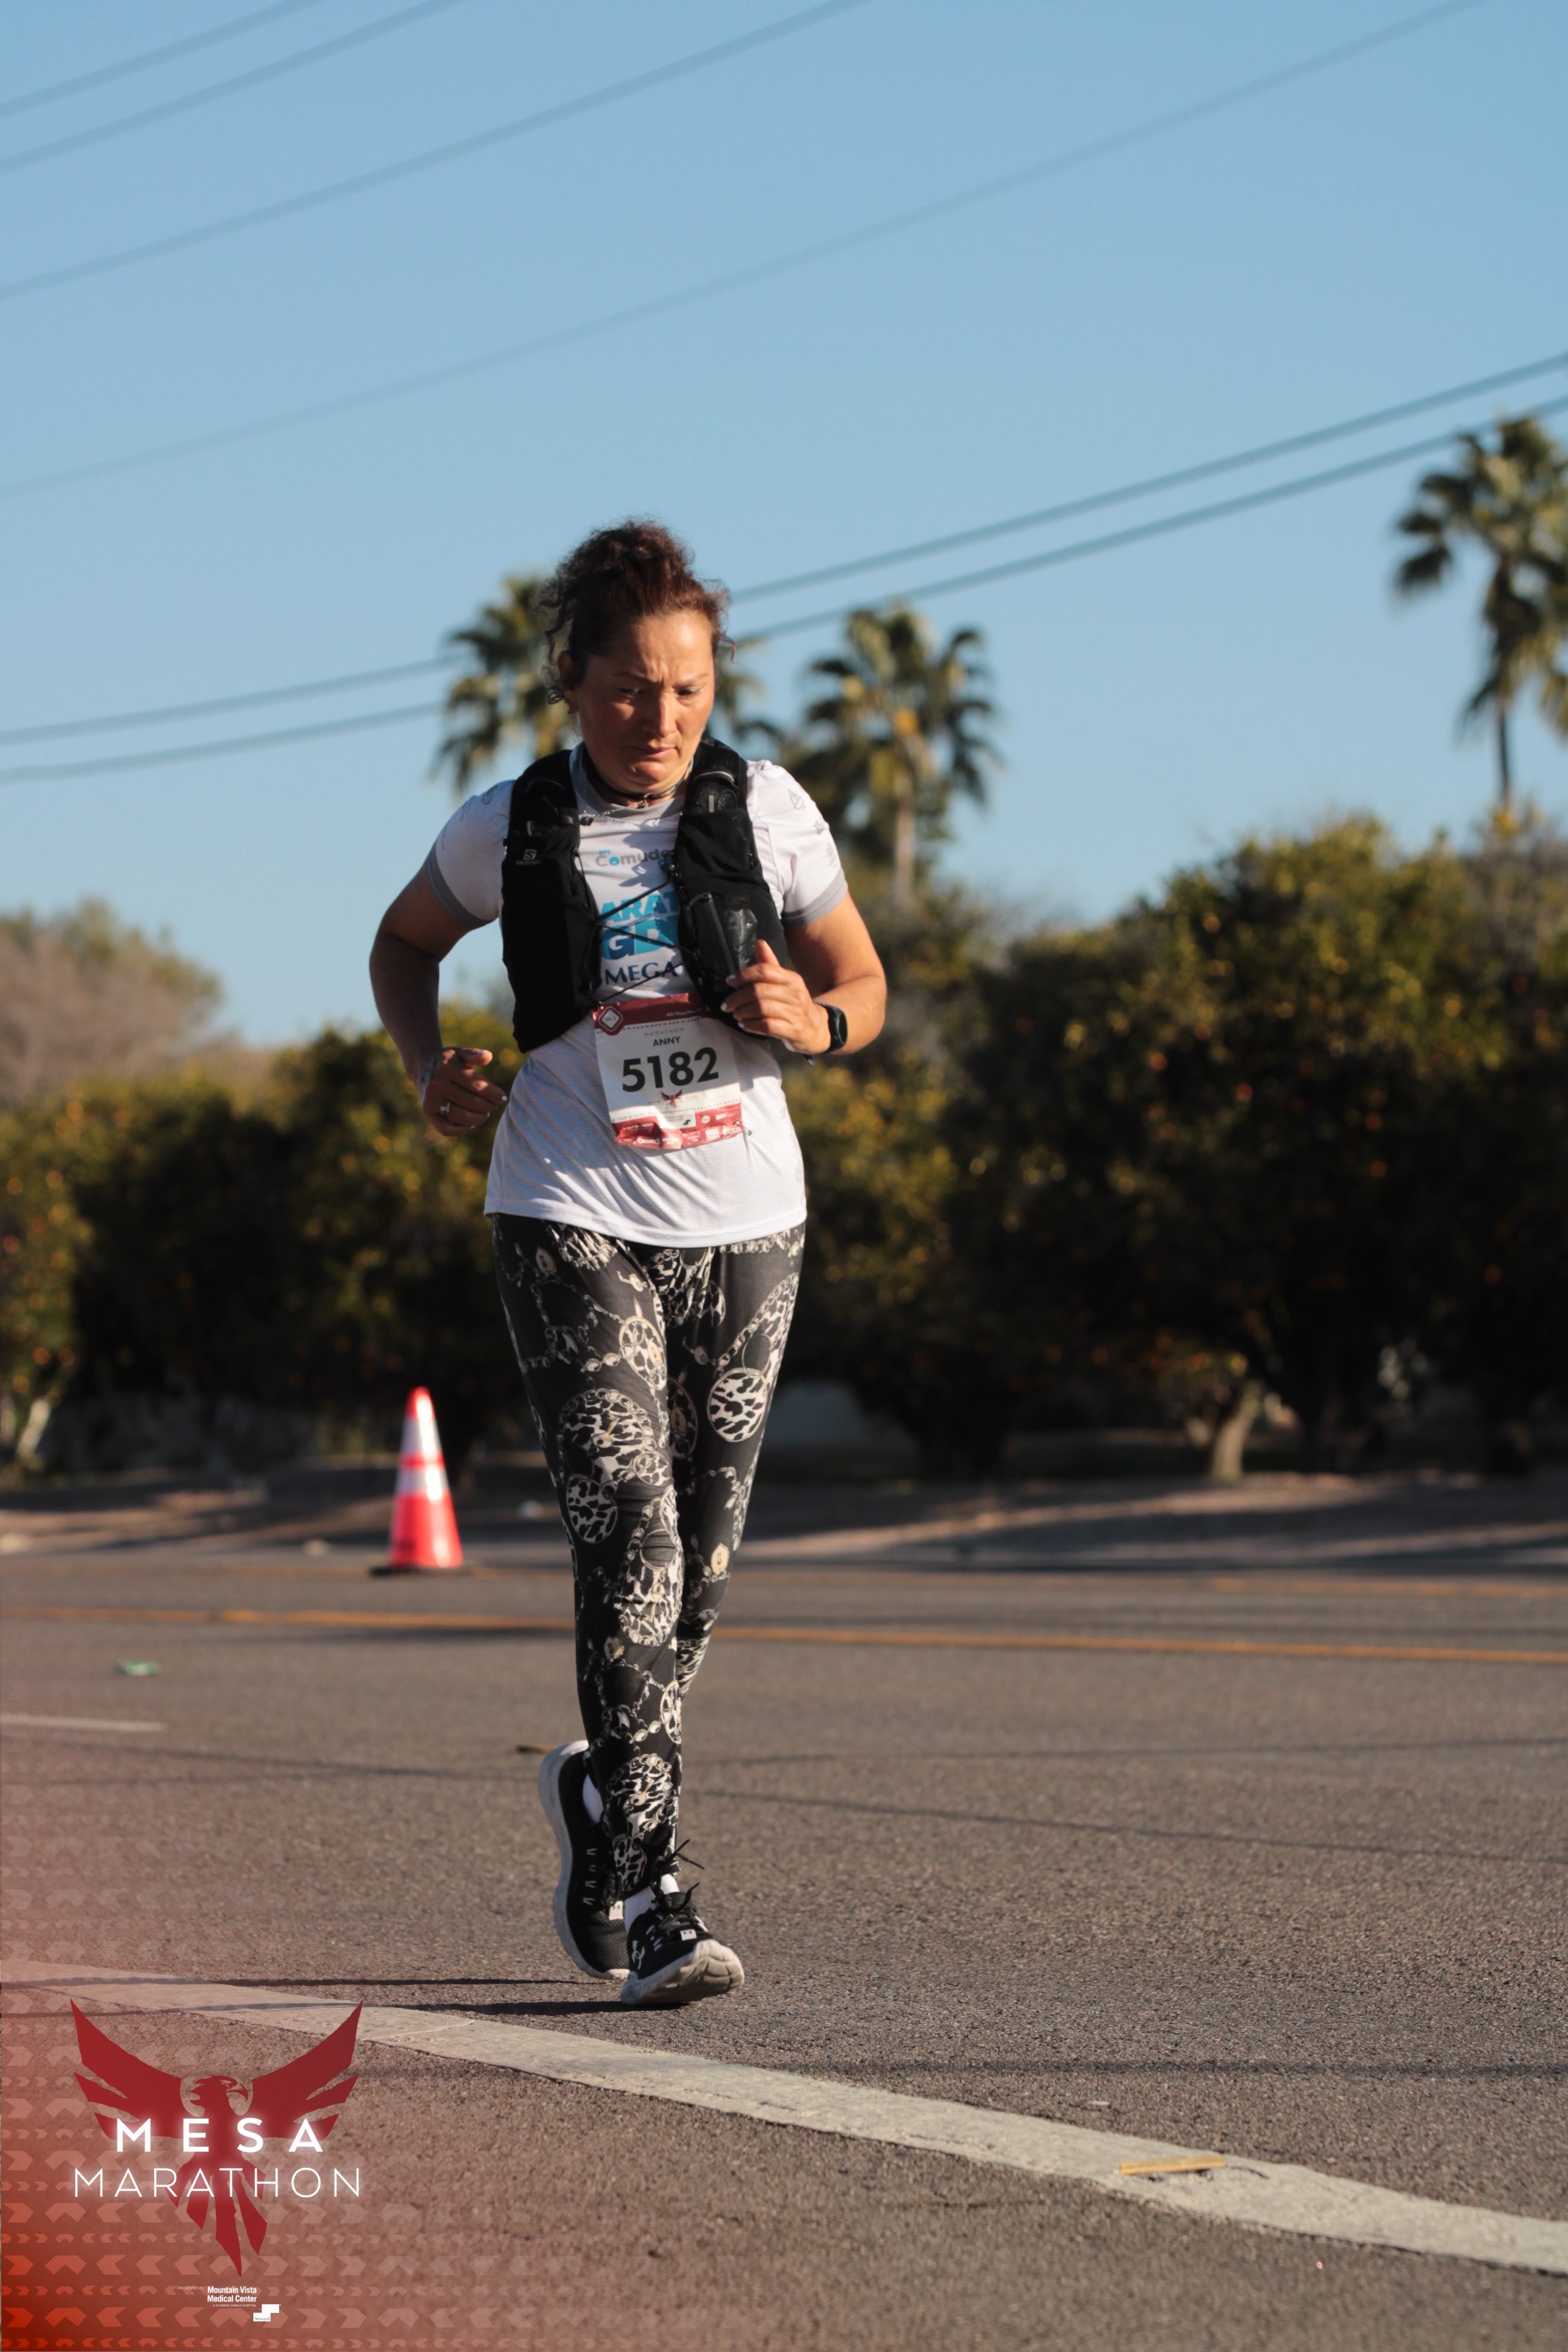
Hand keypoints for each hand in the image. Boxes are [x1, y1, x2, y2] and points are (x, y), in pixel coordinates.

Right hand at [418, 1045, 506, 1136]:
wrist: (421, 1067)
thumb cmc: (448, 1061)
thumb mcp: (460, 1052)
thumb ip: (474, 1054)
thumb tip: (488, 1056)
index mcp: (448, 1068)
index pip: (477, 1085)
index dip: (493, 1094)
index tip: (502, 1098)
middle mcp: (437, 1084)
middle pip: (471, 1102)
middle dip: (488, 1106)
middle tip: (493, 1106)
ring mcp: (431, 1100)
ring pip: (461, 1116)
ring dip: (478, 1118)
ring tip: (485, 1113)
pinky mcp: (428, 1112)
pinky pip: (446, 1129)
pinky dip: (461, 1130)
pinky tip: (471, 1123)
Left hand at [722, 938, 829, 1053]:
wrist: (816, 1029)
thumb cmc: (795, 1004)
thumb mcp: (786, 983)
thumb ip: (771, 965)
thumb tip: (759, 942)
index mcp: (792, 979)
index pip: (765, 971)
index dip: (744, 974)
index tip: (729, 981)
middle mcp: (795, 994)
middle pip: (759, 991)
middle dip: (737, 998)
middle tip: (726, 1005)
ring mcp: (795, 1013)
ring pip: (761, 1008)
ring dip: (743, 1012)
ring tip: (735, 1014)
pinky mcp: (794, 1030)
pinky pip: (767, 1026)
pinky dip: (751, 1025)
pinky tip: (745, 1025)